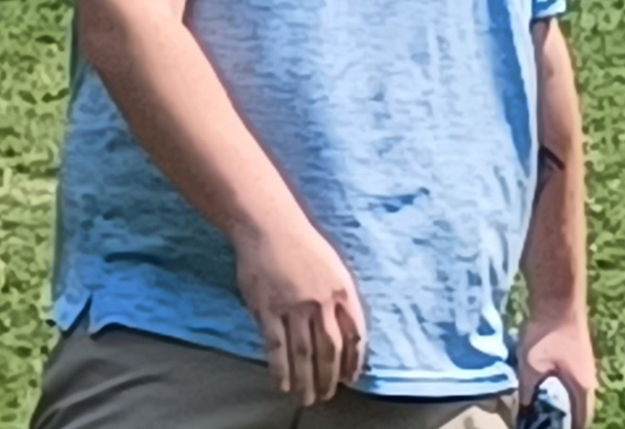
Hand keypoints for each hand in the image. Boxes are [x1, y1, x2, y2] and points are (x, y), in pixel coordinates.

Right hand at [233, 219, 367, 406]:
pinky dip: (281, 369)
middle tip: (327, 396)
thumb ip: (339, 296)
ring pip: (303, 354)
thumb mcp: (332, 265)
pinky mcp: (268, 309)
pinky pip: (276, 347)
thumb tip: (345, 329)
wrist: (269, 225)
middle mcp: (320, 300)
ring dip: (306, 381)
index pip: (356, 333)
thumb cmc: (301, 242)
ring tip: (307, 399)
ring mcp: (293, 306)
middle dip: (329, 378)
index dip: (355, 359)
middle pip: (329, 350)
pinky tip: (282, 384)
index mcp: (341, 288)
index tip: (351, 378)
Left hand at [517, 311, 596, 427]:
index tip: (548, 428)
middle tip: (541, 419)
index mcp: (582, 389)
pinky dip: (558, 385)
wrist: (557, 297)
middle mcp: (589, 380)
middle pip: (578, 409)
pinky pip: (570, 379)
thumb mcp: (531, 366)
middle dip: (562, 417)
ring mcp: (584, 365)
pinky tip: (542, 380)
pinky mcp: (577, 353)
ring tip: (539, 403)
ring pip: (573, 392)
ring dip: (559, 400)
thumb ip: (528, 391)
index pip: (581, 422)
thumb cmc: (547, 333)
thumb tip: (523, 411)